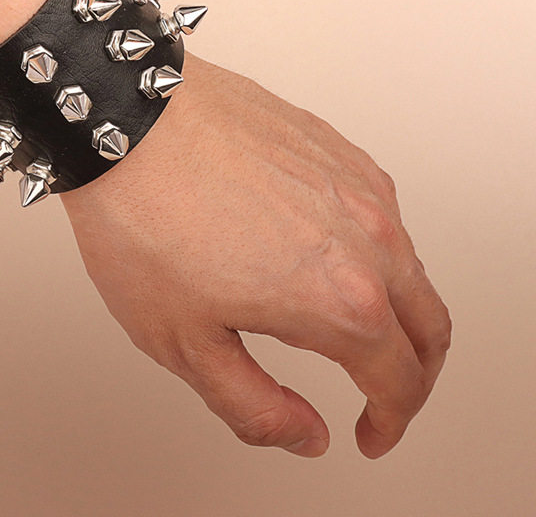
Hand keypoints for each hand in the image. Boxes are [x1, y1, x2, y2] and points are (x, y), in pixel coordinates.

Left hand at [60, 53, 450, 457]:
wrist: (125, 119)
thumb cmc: (143, 218)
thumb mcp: (184, 343)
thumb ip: (253, 406)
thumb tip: (303, 435)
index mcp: (341, 298)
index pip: (400, 382)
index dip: (389, 422)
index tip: (369, 433)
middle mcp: (367, 236)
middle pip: (429, 325)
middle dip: (414, 373)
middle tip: (384, 394)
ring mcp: (356, 184)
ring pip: (409, 263)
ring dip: (397, 308)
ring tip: (351, 323)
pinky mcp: (335, 147)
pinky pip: (380, 211)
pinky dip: (374, 249)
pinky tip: (331, 251)